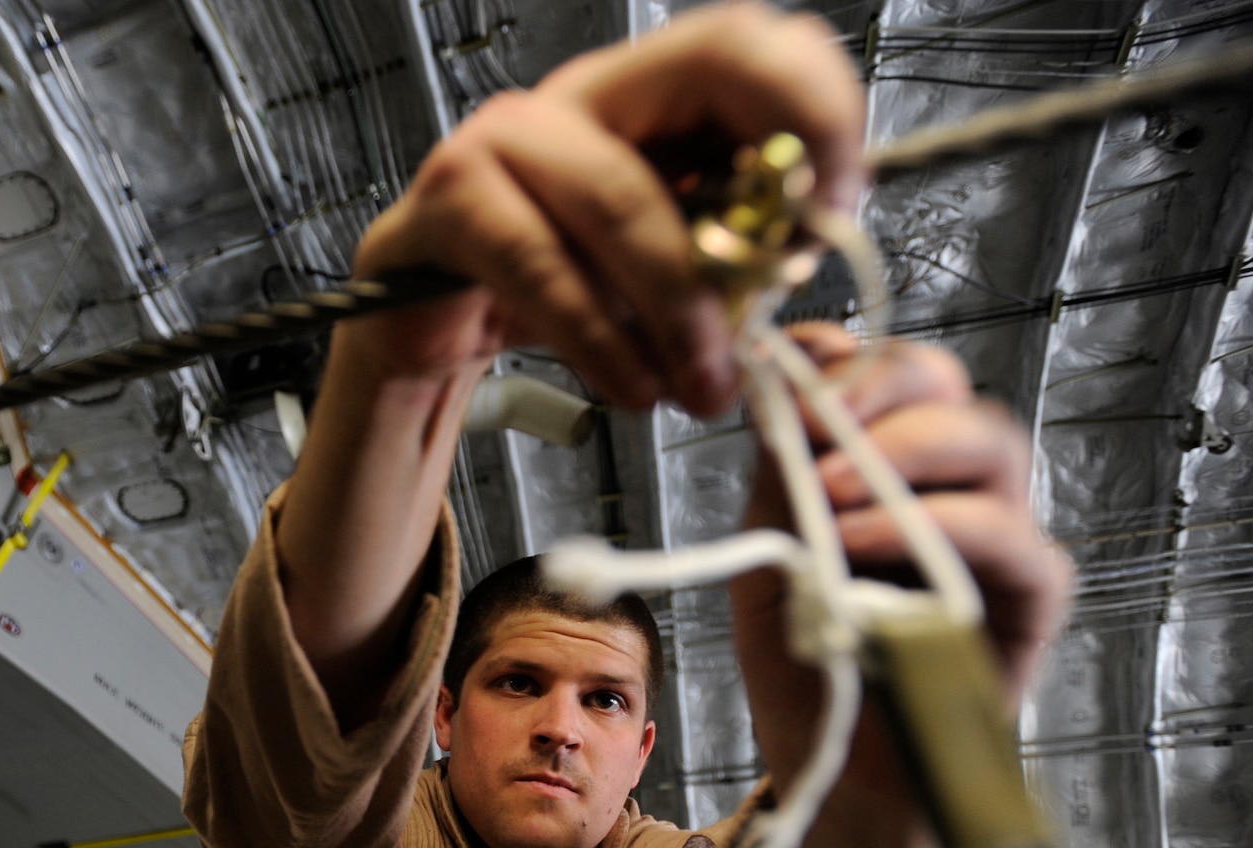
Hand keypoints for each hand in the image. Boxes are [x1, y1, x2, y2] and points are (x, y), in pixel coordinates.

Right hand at [342, 2, 865, 416]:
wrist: (431, 328)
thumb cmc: (551, 292)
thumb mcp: (666, 271)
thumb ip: (734, 249)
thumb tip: (808, 251)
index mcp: (648, 92)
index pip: (753, 44)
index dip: (817, 113)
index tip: (835, 218)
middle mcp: (583, 94)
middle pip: (708, 65)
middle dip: (765, 184)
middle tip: (782, 290)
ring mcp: (507, 136)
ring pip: (623, 194)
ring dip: (679, 305)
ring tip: (702, 382)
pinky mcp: (449, 201)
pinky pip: (540, 265)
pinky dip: (597, 337)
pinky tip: (631, 383)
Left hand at [731, 327, 1072, 847]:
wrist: (835, 779)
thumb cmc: (807, 670)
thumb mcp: (766, 563)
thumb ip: (777, 480)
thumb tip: (774, 386)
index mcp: (884, 468)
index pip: (888, 375)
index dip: (844, 355)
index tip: (784, 363)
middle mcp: (949, 488)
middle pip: (946, 387)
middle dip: (876, 384)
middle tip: (811, 420)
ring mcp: (995, 538)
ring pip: (991, 442)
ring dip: (901, 450)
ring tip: (820, 492)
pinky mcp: (1026, 600)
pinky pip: (1013, 537)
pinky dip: (939, 525)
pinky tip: (860, 545)